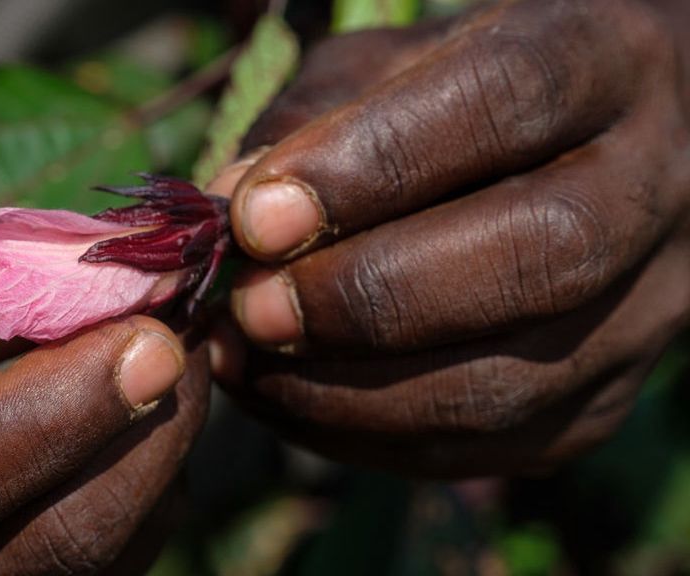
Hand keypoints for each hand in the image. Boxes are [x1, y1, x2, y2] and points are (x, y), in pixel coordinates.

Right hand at [0, 229, 209, 573]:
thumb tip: (89, 269)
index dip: (57, 413)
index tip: (154, 333)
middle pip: (54, 543)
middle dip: (150, 425)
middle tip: (189, 321)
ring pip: (98, 560)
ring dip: (160, 450)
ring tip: (169, 351)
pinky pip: (102, 566)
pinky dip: (142, 485)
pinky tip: (133, 411)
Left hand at [208, 0, 689, 475]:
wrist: (583, 161)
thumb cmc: (460, 96)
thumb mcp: (391, 64)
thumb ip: (315, 118)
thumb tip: (234, 208)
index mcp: (604, 59)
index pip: (505, 102)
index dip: (371, 164)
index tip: (255, 217)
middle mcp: (652, 188)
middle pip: (538, 256)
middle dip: (368, 298)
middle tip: (251, 309)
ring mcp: (643, 311)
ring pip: (508, 382)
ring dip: (348, 391)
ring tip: (244, 360)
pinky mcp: (603, 401)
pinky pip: (484, 447)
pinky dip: (364, 435)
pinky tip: (287, 398)